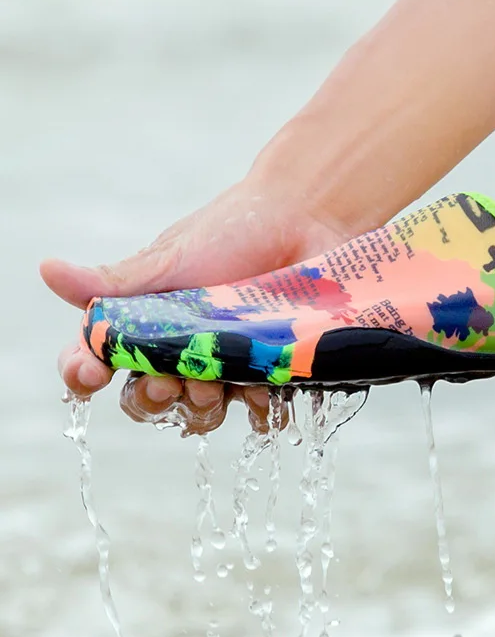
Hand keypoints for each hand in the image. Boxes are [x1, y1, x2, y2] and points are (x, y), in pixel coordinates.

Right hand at [41, 159, 354, 434]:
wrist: (305, 221)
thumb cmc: (232, 233)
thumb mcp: (170, 259)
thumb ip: (115, 282)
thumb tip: (47, 269)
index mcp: (144, 324)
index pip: (98, 361)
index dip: (84, 374)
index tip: (90, 374)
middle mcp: (181, 351)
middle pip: (150, 400)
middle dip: (152, 397)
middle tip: (167, 380)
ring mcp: (226, 366)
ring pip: (201, 415)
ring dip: (200, 408)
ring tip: (213, 383)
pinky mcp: (270, 373)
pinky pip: (260, 411)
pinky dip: (260, 408)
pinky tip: (263, 392)